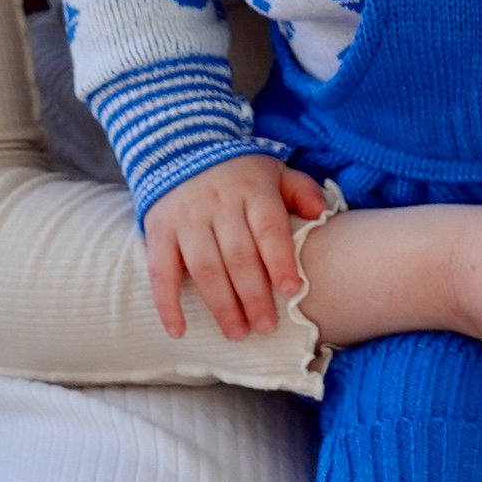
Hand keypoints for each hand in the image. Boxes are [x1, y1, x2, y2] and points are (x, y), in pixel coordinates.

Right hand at [145, 157, 328, 341]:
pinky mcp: (158, 231)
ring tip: (237, 333)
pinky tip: (179, 331)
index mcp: (252, 189)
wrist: (181, 148)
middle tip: (266, 327)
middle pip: (238, 256)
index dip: (280, 260)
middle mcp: (218, 204)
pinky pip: (161, 270)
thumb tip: (322, 213)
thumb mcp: (274, 171)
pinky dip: (167, 303)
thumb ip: (301, 191)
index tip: (291, 291)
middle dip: (253, 296)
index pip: (268, 228)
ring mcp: (186, 218)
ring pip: (204, 267)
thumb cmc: (240, 173)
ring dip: (221, 305)